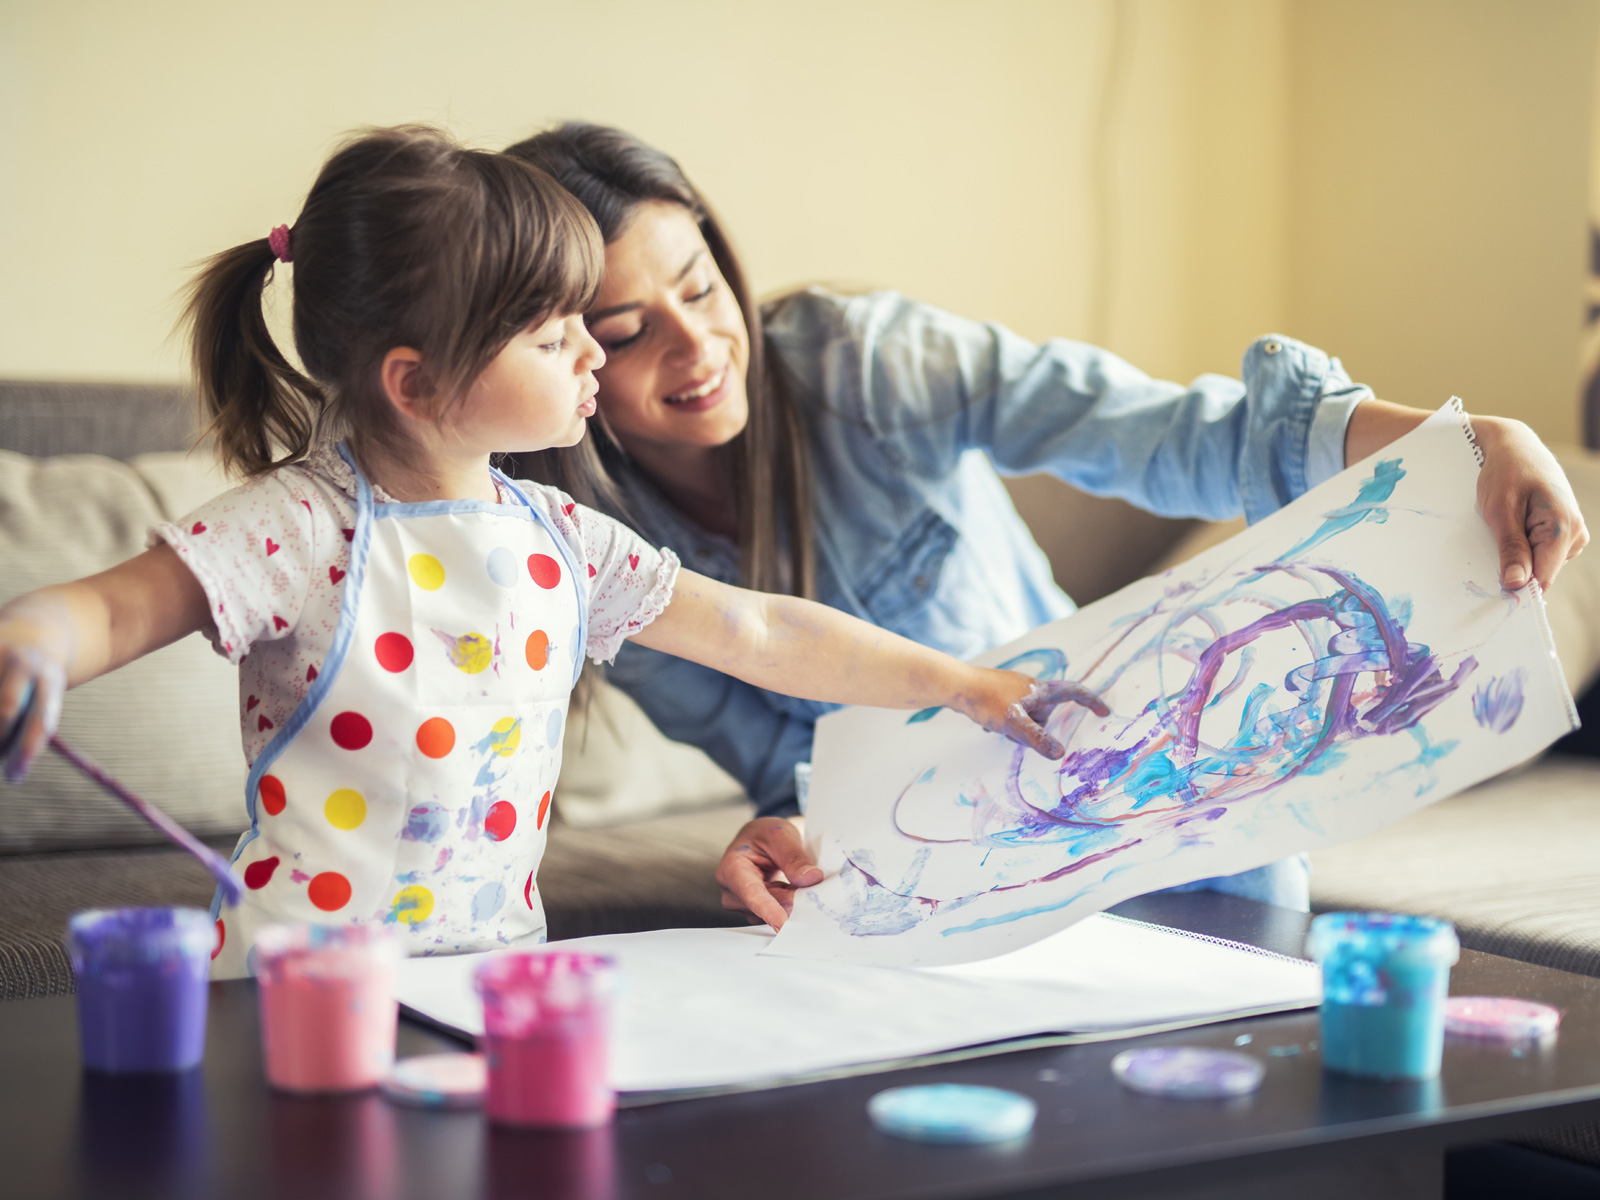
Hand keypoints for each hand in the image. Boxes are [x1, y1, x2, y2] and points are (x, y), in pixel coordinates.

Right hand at [0, 597, 72, 781]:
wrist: (38, 625)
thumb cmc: (38, 677)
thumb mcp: (46, 696)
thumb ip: (29, 725)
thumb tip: (12, 770)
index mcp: (49, 679)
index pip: (39, 719)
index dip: (26, 751)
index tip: (14, 778)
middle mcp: (23, 663)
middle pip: (5, 709)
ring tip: (0, 737)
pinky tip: (0, 717)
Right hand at [715, 816, 822, 929]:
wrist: (760, 838)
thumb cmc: (764, 834)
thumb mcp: (781, 835)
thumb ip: (794, 857)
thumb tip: (810, 878)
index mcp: (732, 868)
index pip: (751, 893)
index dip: (768, 909)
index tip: (782, 923)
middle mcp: (732, 891)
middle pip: (766, 905)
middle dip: (792, 899)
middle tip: (815, 888)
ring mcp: (742, 904)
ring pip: (773, 912)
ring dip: (792, 901)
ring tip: (801, 882)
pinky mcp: (754, 911)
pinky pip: (776, 915)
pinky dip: (790, 904)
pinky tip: (795, 890)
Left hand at [950, 670, 1109, 758]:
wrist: (954, 685)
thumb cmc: (986, 700)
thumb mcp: (1015, 723)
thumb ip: (1038, 739)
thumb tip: (1061, 754)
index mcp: (1040, 689)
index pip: (1074, 692)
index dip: (1091, 702)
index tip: (1105, 712)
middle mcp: (1031, 686)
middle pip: (1047, 712)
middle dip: (1036, 728)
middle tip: (1015, 732)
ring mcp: (1015, 688)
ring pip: (1028, 715)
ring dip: (1018, 727)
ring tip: (997, 727)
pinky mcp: (1000, 693)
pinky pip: (1013, 713)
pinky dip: (1006, 723)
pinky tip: (987, 725)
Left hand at [1473, 416, 1588, 590]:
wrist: (1516, 446)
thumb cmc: (1507, 472)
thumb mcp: (1500, 511)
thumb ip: (1511, 549)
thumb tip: (1517, 585)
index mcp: (1564, 528)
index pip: (1542, 578)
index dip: (1517, 586)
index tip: (1492, 589)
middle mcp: (1576, 534)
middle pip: (1541, 573)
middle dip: (1515, 567)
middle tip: (1492, 544)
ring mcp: (1573, 533)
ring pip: (1540, 564)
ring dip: (1518, 554)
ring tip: (1506, 527)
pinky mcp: (1564, 532)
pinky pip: (1541, 553)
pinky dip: (1524, 546)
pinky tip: (1514, 526)